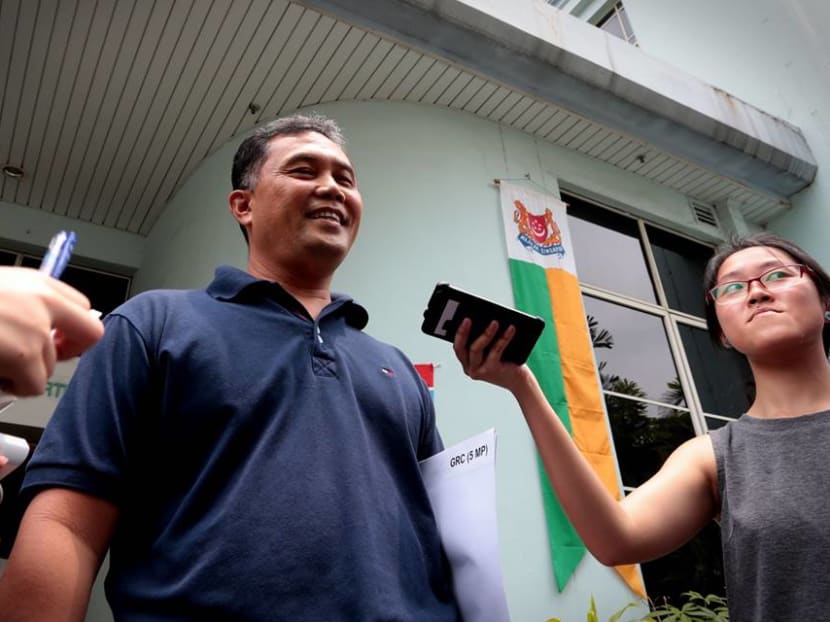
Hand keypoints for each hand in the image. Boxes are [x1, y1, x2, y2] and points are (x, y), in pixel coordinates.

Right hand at [0, 267, 104, 396]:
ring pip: (51, 366)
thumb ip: (25, 304)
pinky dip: (15, 387)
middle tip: (31, 360)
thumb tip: (43, 328)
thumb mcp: (0, 289)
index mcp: (38, 282)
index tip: (57, 338)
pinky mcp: (23, 355)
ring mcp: (37, 329)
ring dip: (25, 372)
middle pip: (85, 337)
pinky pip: (34, 386)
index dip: (70, 328)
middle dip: (61, 353)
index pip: (82, 307)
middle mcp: (44, 301)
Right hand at [452, 318, 530, 391]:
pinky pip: (495, 351)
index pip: (457, 346)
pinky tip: (510, 329)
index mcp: (466, 361)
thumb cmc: (505, 360)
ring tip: (495, 322)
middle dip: (463, 332)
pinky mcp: (492, 371)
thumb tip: (485, 319)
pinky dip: (503, 338)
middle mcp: (469, 368)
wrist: (518, 380)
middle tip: (468, 318)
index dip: (457, 332)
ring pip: (476, 349)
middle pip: (461, 348)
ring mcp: (479, 371)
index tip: (462, 318)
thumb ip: (484, 338)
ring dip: (485, 333)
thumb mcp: (491, 348)